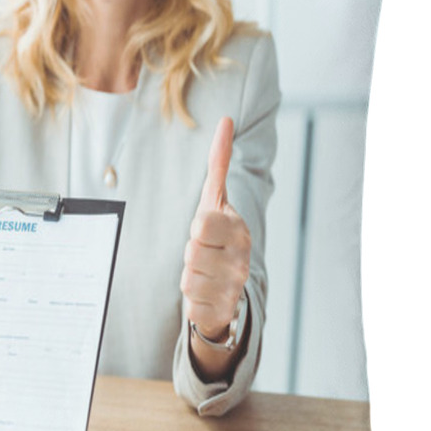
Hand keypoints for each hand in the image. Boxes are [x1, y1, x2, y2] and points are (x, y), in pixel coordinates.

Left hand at [181, 117, 250, 344]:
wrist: (228, 285)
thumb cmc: (216, 236)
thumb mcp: (215, 200)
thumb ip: (219, 162)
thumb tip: (226, 119)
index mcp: (240, 229)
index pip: (202, 224)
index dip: (197, 228)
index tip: (207, 230)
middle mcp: (242, 259)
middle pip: (191, 252)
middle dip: (190, 253)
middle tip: (203, 253)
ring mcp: (235, 288)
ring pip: (187, 279)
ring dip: (189, 276)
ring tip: (205, 273)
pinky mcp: (222, 312)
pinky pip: (189, 304)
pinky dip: (192, 300)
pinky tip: (206, 294)